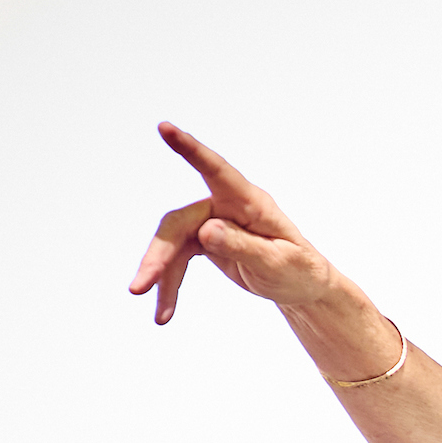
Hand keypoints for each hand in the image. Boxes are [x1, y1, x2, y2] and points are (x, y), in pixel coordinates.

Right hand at [127, 123, 335, 322]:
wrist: (303, 287)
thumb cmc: (300, 270)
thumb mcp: (278, 264)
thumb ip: (244, 247)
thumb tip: (206, 232)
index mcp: (250, 202)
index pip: (217, 171)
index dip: (191, 149)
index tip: (165, 128)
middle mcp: (225, 207)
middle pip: (179, 224)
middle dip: (158, 256)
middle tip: (138, 287)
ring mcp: (212, 222)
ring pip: (172, 244)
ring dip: (161, 276)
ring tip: (158, 314)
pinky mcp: (204, 241)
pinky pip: (178, 260)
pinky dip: (171, 285)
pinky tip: (165, 312)